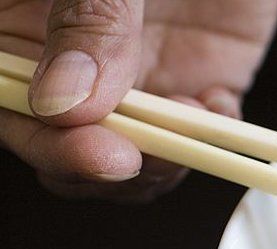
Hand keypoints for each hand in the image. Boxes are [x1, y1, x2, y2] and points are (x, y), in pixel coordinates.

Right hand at [0, 0, 276, 200]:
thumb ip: (88, 18)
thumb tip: (65, 101)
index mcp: (20, 21)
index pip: (10, 103)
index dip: (46, 142)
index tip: (96, 154)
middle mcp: (73, 54)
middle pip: (67, 141)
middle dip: (104, 163)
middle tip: (143, 157)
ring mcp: (136, 70)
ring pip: (133, 150)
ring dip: (160, 161)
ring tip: (186, 133)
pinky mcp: (198, 75)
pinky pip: (199, 131)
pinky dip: (209, 138)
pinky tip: (217, 111)